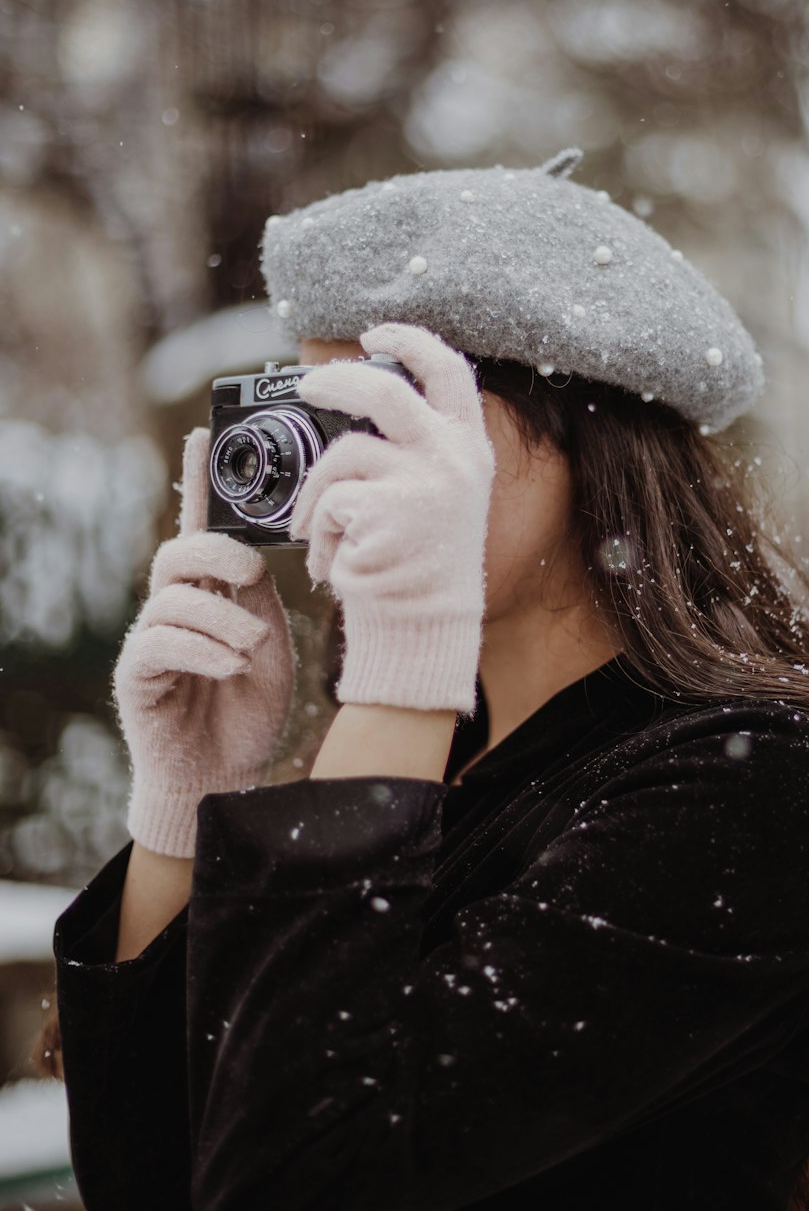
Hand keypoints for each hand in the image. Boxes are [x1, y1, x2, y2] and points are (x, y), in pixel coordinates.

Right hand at [113, 427, 295, 857]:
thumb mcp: (270, 643)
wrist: (226, 776)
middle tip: (253, 574)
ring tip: (249, 650)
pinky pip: (159, 641)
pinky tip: (227, 666)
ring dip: (222, 619)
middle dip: (216, 552)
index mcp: (212, 593)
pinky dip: (201, 648)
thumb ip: (259, 599)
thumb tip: (254, 556)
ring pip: (174, 597)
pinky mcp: (137, 674)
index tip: (204, 434)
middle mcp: (177, 608)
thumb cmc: (248, 708)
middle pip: (179, 551)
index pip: (201, 527)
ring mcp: (153, 639)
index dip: (198, 481)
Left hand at [289, 323, 495, 713]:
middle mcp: (453, 458)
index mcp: (469, 446)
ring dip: (315, 491)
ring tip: (314, 527)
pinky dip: (317, 530)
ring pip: (342, 452)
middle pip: (382, 387)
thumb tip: (352, 397)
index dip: (410, 340)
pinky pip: (329, 500)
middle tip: (307, 387)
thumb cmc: (419, 563)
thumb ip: (415, 447)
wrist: (424, 627)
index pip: (448, 369)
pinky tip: (330, 559)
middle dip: (334, 380)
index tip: (375, 333)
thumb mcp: (438, 494)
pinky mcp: (386, 510)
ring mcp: (422, 481)